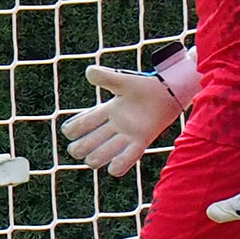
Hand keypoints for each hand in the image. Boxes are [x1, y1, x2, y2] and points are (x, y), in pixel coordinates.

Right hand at [63, 67, 182, 176]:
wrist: (168, 92)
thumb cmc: (144, 86)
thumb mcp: (122, 80)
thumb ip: (105, 76)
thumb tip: (89, 72)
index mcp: (104, 112)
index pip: (79, 125)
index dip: (72, 129)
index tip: (71, 130)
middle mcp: (112, 127)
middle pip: (85, 145)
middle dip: (79, 147)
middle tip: (82, 146)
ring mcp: (125, 136)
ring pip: (100, 155)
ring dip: (95, 158)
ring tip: (96, 156)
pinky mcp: (141, 142)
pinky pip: (126, 160)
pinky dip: (118, 166)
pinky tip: (113, 166)